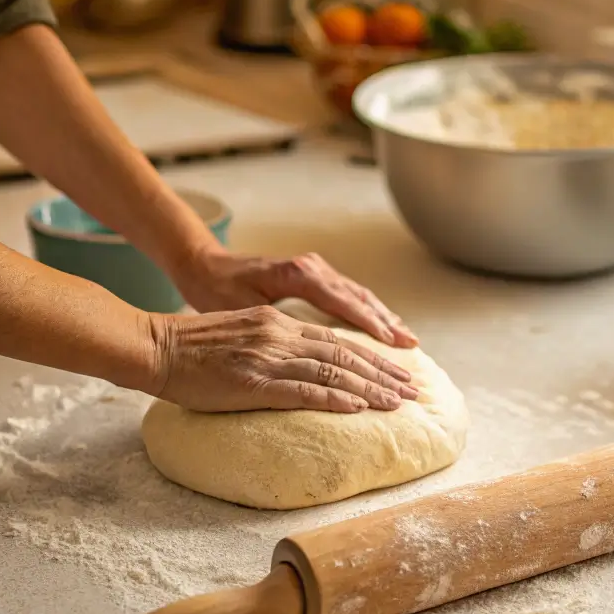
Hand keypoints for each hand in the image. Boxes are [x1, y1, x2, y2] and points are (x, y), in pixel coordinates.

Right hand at [146, 305, 418, 413]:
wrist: (155, 346)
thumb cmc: (193, 347)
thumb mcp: (242, 335)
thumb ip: (274, 345)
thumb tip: (303, 367)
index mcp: (279, 324)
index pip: (337, 341)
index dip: (372, 357)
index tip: (398, 372)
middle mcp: (280, 335)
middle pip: (344, 355)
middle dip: (384, 373)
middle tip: (413, 390)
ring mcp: (268, 357)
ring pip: (331, 372)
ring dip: (370, 389)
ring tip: (398, 403)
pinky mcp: (253, 381)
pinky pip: (302, 391)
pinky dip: (334, 399)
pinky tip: (357, 408)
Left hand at [173, 249, 417, 347]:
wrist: (202, 264)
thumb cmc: (215, 289)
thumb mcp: (241, 307)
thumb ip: (276, 322)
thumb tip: (306, 344)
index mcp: (299, 274)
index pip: (344, 303)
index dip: (371, 326)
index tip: (394, 346)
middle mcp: (312, 268)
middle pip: (359, 299)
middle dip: (387, 325)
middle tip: (412, 349)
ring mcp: (315, 269)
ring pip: (358, 295)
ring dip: (383, 318)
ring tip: (407, 340)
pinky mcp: (312, 276)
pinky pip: (348, 295)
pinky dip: (368, 311)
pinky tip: (382, 327)